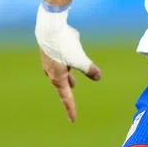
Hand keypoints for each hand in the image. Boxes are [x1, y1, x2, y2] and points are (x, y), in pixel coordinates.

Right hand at [35, 6, 101, 121]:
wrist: (49, 26)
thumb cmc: (64, 44)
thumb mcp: (80, 58)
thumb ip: (90, 69)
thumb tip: (98, 77)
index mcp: (58, 77)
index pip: (66, 97)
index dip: (71, 109)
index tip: (73, 120)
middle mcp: (51, 72)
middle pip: (61, 86)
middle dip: (67, 93)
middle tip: (71, 102)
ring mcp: (49, 62)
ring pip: (60, 74)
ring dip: (67, 79)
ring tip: (73, 83)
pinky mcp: (49, 52)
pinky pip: (59, 62)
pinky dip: (65, 65)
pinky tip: (70, 56)